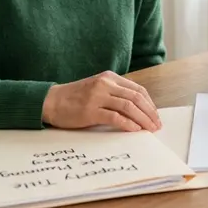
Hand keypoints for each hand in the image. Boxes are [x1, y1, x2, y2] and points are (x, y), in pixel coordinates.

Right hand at [41, 71, 161, 131]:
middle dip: (150, 113)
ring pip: (128, 107)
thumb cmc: (75, 98)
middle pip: (136, 98)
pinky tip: (135, 130)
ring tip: (150, 130)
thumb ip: (115, 94)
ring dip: (143, 119)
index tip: (156, 116)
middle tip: (157, 125)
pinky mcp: (90, 110)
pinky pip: (115, 117)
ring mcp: (97, 96)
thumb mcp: (98, 88)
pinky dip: (128, 124)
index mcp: (109, 77)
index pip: (138, 89)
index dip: (150, 104)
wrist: (51, 101)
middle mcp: (105, 84)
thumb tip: (138, 110)